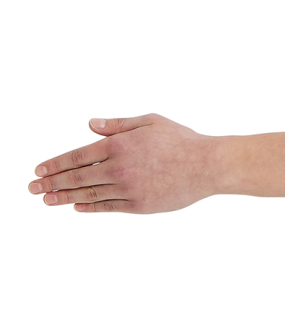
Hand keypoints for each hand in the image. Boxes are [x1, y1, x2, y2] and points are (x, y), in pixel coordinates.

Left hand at [28, 114, 218, 213]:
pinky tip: (77, 206)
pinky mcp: (139, 205)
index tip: (39, 170)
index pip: (77, 156)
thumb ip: (117, 124)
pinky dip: (90, 207)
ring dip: (65, 197)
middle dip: (52, 183)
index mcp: (119, 144)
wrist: (207, 166)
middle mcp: (119, 168)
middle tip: (33, 188)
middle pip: (77, 177)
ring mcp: (128, 189)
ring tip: (47, 200)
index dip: (55, 164)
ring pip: (89, 194)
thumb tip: (90, 125)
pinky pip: (108, 207)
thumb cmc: (181, 140)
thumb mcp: (149, 121)